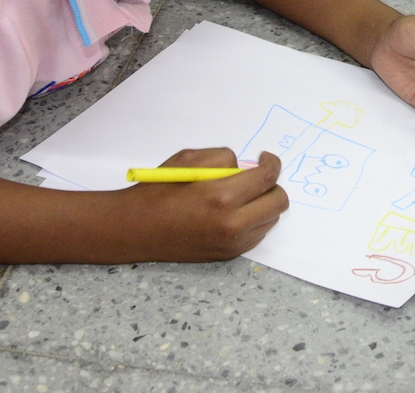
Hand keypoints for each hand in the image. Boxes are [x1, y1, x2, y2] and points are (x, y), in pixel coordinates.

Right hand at [123, 148, 288, 260]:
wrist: (135, 229)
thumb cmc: (158, 191)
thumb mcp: (189, 160)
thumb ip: (223, 159)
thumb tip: (245, 167)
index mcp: (222, 197)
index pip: (267, 178)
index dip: (271, 163)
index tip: (266, 159)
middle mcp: (232, 225)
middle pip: (278, 202)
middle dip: (272, 185)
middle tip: (257, 176)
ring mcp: (231, 244)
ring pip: (270, 220)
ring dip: (263, 203)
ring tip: (241, 195)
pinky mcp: (228, 255)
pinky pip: (257, 234)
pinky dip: (253, 220)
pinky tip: (233, 212)